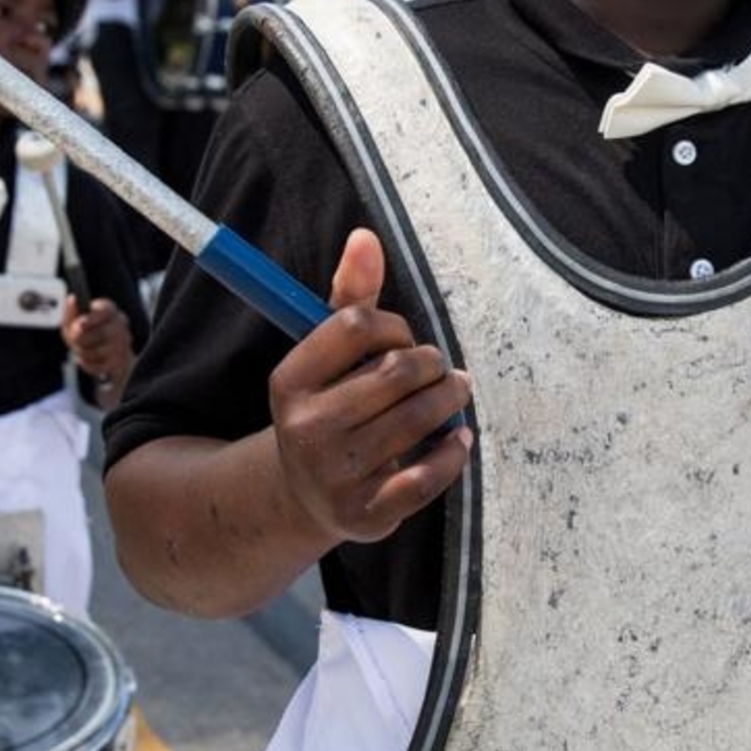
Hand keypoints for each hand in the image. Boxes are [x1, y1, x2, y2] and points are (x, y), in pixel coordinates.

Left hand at [61, 294, 134, 392]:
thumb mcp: (73, 322)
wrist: (103, 356)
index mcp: (109, 310)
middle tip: (73, 342)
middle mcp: (120, 325)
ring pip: (99, 351)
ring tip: (80, 350)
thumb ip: (71, 312)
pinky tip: (87, 360)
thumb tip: (71, 298)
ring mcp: (122, 344)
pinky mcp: (120, 362)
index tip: (79, 323)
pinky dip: (88, 364)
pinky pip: (99, 366)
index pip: (106, 311)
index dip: (92, 318)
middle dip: (82, 339)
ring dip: (83, 352)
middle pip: (102, 333)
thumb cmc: (85, 334)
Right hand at [268, 229, 472, 544]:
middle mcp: (305, 427)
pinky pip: (425, 477)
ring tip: (456, 393)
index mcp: (290, 381)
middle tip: (440, 369)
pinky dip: (452, 454)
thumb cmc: (331, 407)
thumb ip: (350, 297)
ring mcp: (335, 474)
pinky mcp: (366, 513)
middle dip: (431, 362)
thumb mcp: (329, 358)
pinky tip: (459, 439)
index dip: (394, 324)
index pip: (357, 324)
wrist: (307, 496)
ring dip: (450, 398)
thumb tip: (366, 237)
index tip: (402, 338)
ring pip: (417, 417)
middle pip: (395, 371)